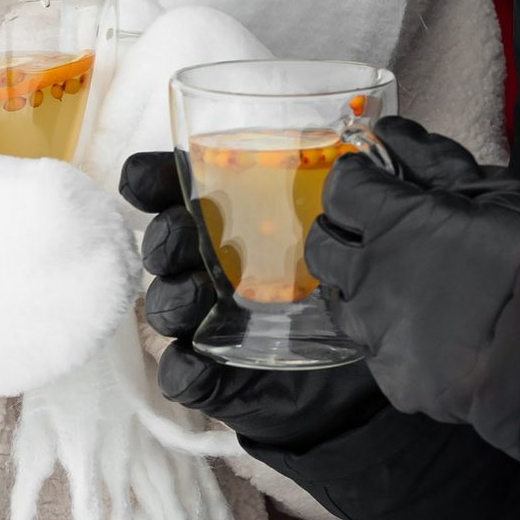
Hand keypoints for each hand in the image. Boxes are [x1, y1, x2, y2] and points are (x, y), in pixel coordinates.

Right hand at [121, 152, 381, 440]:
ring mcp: (207, 324)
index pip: (176, 191)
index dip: (152, 179)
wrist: (357, 375)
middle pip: (164, 245)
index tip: (143, 178)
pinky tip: (195, 361)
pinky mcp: (214, 377)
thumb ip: (349, 189)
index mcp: (230, 223)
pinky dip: (183, 368)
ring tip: (197, 295)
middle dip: (165, 237)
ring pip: (166, 305)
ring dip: (173, 297)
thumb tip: (376, 141)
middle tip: (186, 236)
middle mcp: (209, 269)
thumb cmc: (344, 286)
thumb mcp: (350, 231)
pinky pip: (183, 374)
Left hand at [304, 120, 519, 426]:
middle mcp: (371, 278)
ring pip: (341, 305)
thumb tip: (388, 134)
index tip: (374, 182)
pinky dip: (397, 341)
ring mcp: (378, 334)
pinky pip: (379, 354)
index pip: (342, 187)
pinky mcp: (395, 380)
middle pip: (322, 248)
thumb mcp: (495, 190)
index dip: (356, 180)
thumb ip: (432, 161)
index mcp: (393, 223)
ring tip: (402, 293)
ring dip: (361, 291)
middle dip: (339, 233)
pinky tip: (431, 339)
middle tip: (374, 236)